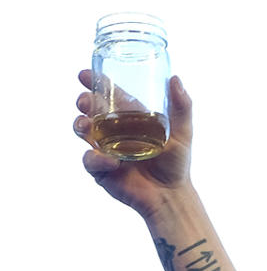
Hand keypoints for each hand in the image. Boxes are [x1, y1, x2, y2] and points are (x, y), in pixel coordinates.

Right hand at [74, 70, 192, 217]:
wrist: (171, 196)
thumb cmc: (177, 165)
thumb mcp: (183, 133)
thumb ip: (182, 107)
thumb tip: (175, 78)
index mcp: (129, 117)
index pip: (107, 95)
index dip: (93, 82)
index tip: (83, 74)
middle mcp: (113, 131)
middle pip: (90, 110)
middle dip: (83, 102)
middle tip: (85, 102)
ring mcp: (105, 149)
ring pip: (83, 131)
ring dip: (80, 125)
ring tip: (86, 126)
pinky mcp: (101, 170)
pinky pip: (90, 161)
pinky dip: (97, 158)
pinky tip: (112, 161)